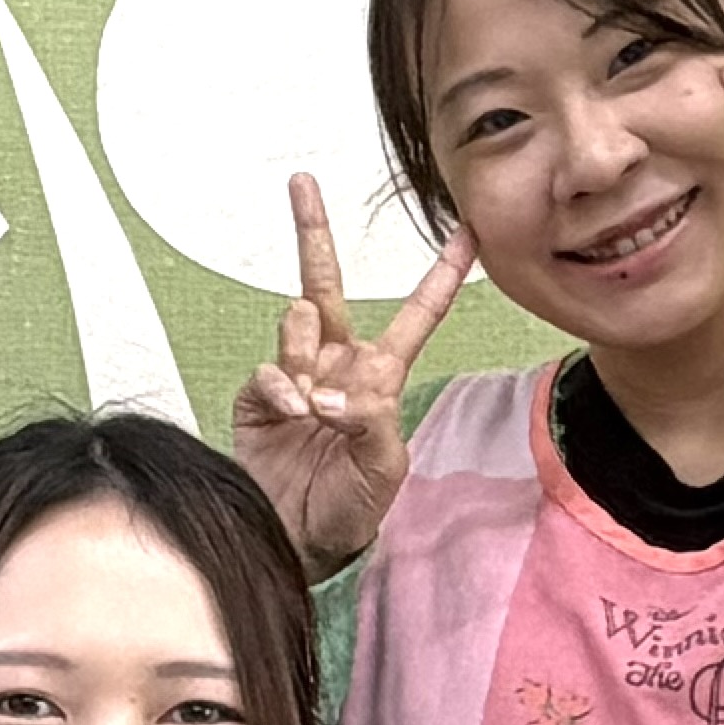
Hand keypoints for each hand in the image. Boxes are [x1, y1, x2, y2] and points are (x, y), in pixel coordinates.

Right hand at [229, 180, 477, 574]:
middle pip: (325, 284)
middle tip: (301, 184)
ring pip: (298, 321)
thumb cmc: (350, 509)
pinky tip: (292, 412)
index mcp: (379, 377)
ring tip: (313, 403)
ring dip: (306, 350)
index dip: (441, 274)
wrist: (296, 540)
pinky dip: (281, 387)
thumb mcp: (384, 469)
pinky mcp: (259, 395)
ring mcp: (295, 376)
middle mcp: (336, 365)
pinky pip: (269, 367)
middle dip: (312, 232)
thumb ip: (371, 421)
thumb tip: (331, 391)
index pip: (416, 315)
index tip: (465, 231)